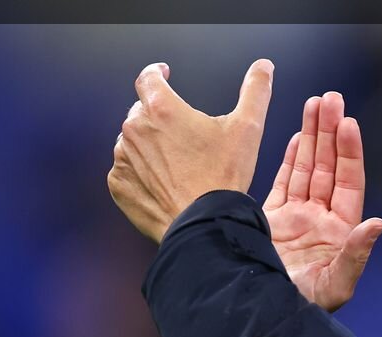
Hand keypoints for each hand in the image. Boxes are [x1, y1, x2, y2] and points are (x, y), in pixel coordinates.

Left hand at [109, 59, 273, 242]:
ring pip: (133, 141)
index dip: (156, 73)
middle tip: (183, 136)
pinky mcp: (119, 184)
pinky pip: (125, 169)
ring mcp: (124, 157)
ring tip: (176, 164)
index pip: (148, 78)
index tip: (163, 75)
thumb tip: (263, 68)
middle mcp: (135, 129)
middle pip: (142, 111)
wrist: (204, 223)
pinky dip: (140, 172)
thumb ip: (255, 91)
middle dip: (159, 117)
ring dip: (149, 146)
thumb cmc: (222, 178)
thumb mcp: (247, 129)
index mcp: (162, 109)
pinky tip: (163, 182)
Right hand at [264, 92, 381, 312]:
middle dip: (329, 132)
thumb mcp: (335, 285)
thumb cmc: (303, 309)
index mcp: (339, 231)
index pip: (348, 181)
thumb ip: (356, 253)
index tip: (347, 123)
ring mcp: (295, 219)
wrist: (261, 318)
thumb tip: (378, 223)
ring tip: (314, 104)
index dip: (349, 152)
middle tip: (330, 98)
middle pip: (328, 167)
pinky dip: (290, 160)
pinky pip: (283, 183)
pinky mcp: (270, 221)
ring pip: (306, 169)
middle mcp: (320, 220)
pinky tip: (298, 137)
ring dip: (311, 137)